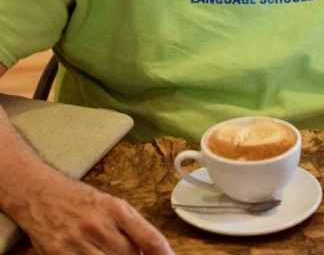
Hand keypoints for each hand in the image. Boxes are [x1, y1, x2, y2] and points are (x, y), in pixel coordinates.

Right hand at [16, 172, 174, 254]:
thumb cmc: (78, 199)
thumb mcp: (109, 205)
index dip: (164, 254)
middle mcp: (100, 225)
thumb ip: (130, 227)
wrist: (40, 193)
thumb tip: (149, 251)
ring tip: (112, 253)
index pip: (149, 237)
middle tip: (133, 254)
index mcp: (116, 208)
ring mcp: (80, 242)